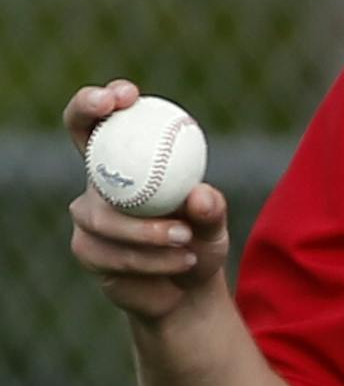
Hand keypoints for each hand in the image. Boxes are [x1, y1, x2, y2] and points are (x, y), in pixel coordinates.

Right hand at [65, 80, 229, 323]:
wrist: (188, 290)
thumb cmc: (201, 241)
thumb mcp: (215, 224)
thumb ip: (211, 210)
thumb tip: (200, 195)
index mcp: (127, 160)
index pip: (100, 120)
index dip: (98, 100)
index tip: (124, 95)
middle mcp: (101, 183)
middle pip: (86, 150)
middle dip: (98, 137)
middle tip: (139, 149)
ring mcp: (89, 216)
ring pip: (104, 217)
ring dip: (148, 232)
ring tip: (188, 241)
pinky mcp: (87, 249)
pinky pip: (111, 252)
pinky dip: (150, 260)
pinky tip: (180, 263)